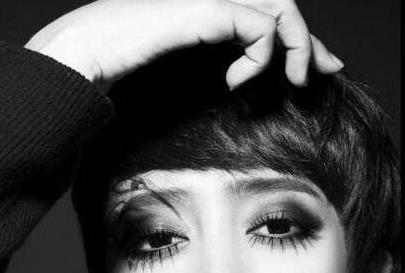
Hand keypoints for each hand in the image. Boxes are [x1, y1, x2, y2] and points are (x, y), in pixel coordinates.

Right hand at [25, 0, 342, 90]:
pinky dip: (259, 58)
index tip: (312, 70)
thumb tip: (233, 85)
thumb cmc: (123, 70)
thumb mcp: (180, 72)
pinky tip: (236, 83)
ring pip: (280, 7)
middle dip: (310, 42)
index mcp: (212, 11)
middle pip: (283, 6)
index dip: (297, 40)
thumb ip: (211, 69)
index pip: (269, 15)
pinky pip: (256, 27)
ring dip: (297, 45)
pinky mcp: (206, 9)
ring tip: (292, 81)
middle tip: (327, 71)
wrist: (85, 57)